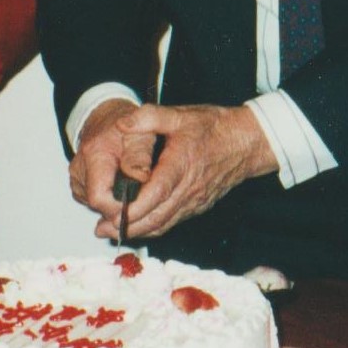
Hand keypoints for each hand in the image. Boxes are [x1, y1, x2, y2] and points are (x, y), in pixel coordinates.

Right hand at [68, 98, 156, 237]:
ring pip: (98, 207)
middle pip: (99, 206)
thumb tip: (140, 177)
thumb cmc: (126, 128)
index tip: (140, 200)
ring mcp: (77, 179)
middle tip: (140, 190)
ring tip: (130, 183)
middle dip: (121, 205)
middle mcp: (79, 169)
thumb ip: (140, 155)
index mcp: (94, 155)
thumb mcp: (141, 134)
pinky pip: (96, 202)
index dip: (121, 206)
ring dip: (116, 201)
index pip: (99, 198)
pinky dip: (110, 198)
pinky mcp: (79, 185)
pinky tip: (119, 184)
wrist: (107, 120)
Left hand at [96, 103, 274, 241]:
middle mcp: (189, 189)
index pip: (155, 194)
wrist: (246, 142)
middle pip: (156, 217)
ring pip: (163, 224)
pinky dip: (152, 227)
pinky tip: (136, 226)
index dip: (133, 208)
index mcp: (181, 165)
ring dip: (137, 231)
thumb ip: (148, 117)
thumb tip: (121, 124)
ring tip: (110, 232)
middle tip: (101, 229)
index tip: (111, 213)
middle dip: (127, 226)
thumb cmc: (214, 127)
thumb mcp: (180, 115)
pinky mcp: (198, 206)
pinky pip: (172, 221)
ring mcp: (194, 201)